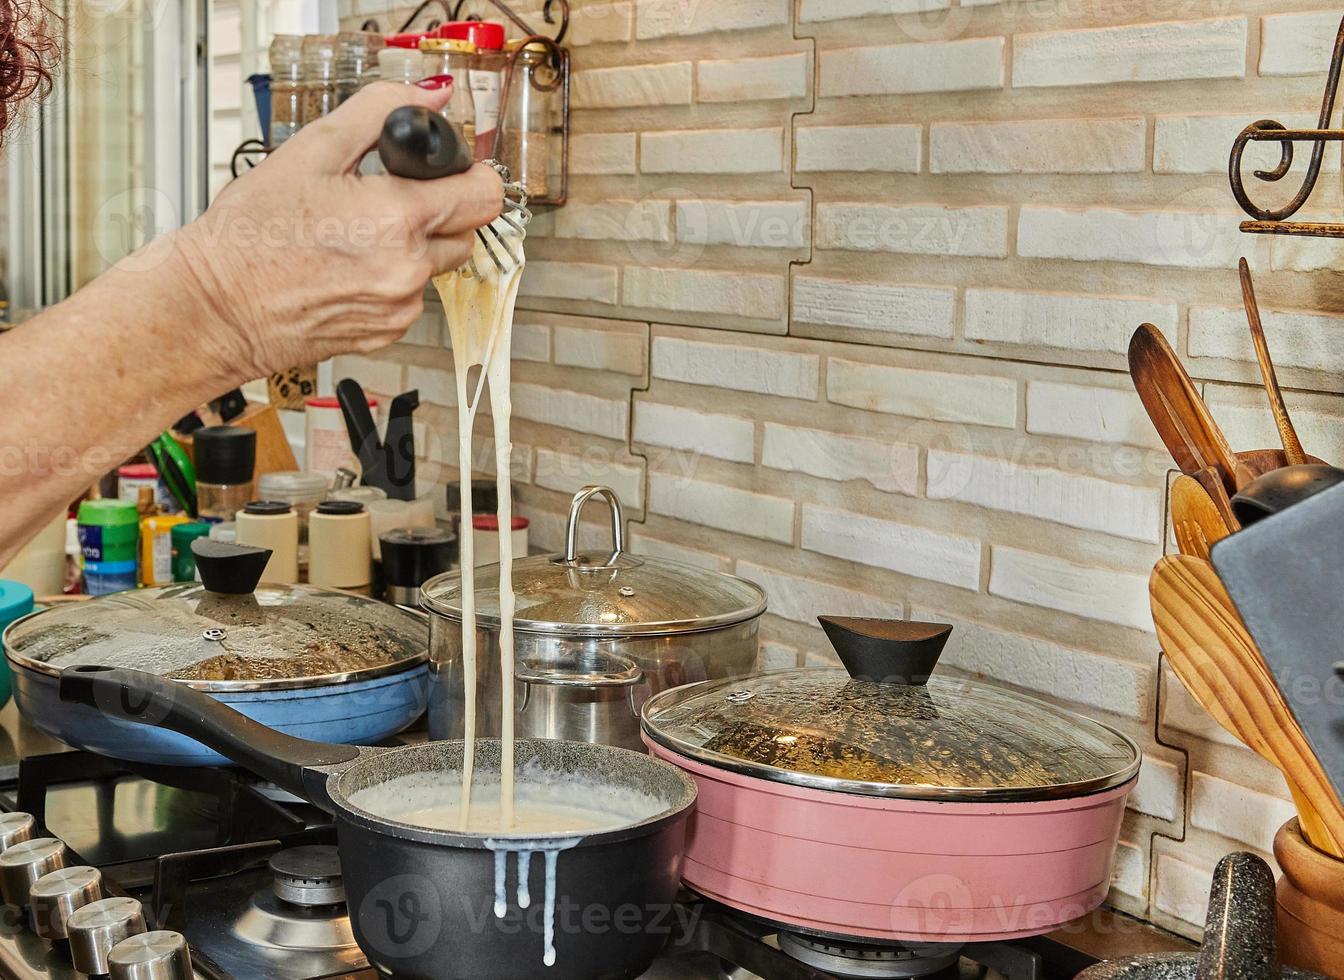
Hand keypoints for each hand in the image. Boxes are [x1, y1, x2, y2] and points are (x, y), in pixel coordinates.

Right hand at [171, 81, 501, 379]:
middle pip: (467, 231)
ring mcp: (400, 307)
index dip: (470, 174)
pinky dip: (393, 277)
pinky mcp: (388, 332)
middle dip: (442, 209)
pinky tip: (349, 265)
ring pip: (438, 265)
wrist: (219, 305)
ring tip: (359, 234)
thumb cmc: (252, 234)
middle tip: (392, 198)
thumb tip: (430, 97)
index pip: (485, 195)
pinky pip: (412, 297)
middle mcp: (408, 269)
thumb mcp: (313, 149)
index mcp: (397, 219)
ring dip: (416, 245)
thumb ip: (379, 113)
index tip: (449, 170)